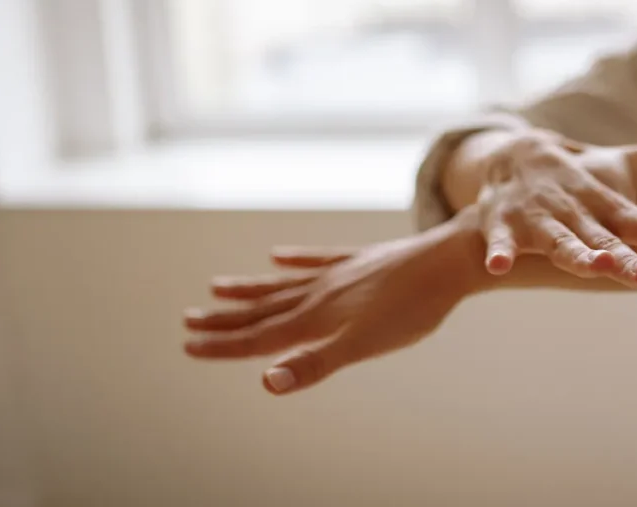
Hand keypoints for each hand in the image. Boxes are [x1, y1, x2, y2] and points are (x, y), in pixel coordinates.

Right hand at [183, 221, 481, 394]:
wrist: (449, 262)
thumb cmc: (412, 309)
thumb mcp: (364, 344)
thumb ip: (315, 364)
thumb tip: (266, 382)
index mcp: (319, 317)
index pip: (260, 336)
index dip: (224, 345)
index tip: (187, 346)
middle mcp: (322, 291)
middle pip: (265, 309)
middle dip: (225, 320)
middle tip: (187, 321)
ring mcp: (340, 272)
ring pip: (284, 283)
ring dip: (250, 289)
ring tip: (218, 287)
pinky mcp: (361, 260)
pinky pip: (318, 258)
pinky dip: (295, 259)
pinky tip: (278, 253)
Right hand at [476, 122, 636, 287]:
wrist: (515, 154)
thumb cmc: (585, 175)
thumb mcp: (629, 165)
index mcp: (607, 201)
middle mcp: (577, 210)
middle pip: (603, 237)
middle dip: (623, 256)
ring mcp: (540, 216)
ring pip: (559, 240)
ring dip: (574, 253)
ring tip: (595, 266)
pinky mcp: (506, 223)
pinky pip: (502, 241)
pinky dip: (500, 252)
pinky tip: (500, 267)